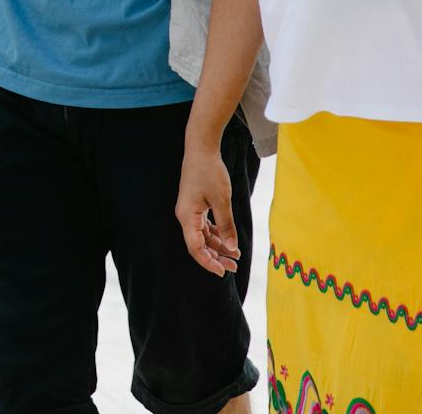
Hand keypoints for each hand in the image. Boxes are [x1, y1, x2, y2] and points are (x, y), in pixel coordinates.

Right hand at [175, 143, 240, 276]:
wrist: (201, 149)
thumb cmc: (209, 172)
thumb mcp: (222, 200)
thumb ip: (226, 225)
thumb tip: (231, 248)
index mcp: (187, 217)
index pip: (195, 248)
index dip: (208, 262)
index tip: (223, 272)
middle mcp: (186, 216)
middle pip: (199, 244)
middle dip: (216, 257)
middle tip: (234, 266)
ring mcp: (190, 211)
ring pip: (203, 236)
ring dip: (218, 246)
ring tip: (235, 255)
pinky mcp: (196, 205)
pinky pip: (205, 226)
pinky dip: (216, 234)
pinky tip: (228, 239)